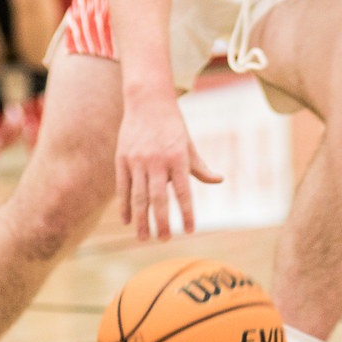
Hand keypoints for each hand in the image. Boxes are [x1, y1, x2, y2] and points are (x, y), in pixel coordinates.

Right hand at [115, 92, 222, 239]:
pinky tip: (127, 221)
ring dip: (140, 219)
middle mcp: (157, 160)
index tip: (189, 230)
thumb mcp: (188, 144)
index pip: (183, 191)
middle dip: (161, 222)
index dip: (187, 212)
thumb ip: (200, 166)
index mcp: (177, 157)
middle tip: (164, 241)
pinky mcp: (122, 158)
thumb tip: (219, 180)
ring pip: (138, 196)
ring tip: (144, 238)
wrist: (148, 101)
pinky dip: (124, 205)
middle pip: (158, 198)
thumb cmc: (173, 126)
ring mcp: (137, 160)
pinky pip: (122, 187)